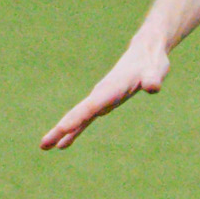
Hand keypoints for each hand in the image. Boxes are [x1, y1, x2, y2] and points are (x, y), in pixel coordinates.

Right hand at [39, 38, 170, 150]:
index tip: (63, 129)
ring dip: (62, 132)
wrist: (145, 51)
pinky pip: (85, 120)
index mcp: (111, 88)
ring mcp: (100, 99)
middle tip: (43, 144)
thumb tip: (153, 87)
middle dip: (60, 129)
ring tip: (45, 147)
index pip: (91, 106)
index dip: (77, 118)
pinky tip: (64, 144)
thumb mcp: (156, 70)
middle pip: (77, 114)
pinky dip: (74, 131)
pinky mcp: (103, 103)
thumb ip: (153, 79)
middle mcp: (101, 94)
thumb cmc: (152, 62)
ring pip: (77, 118)